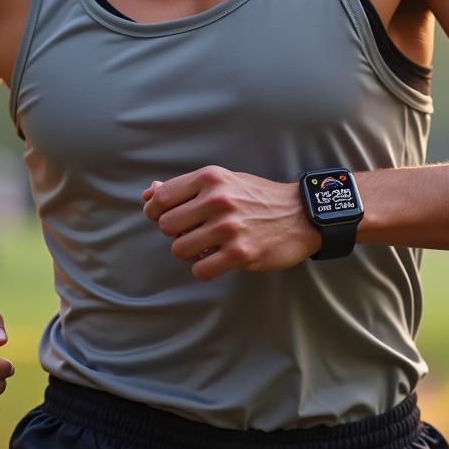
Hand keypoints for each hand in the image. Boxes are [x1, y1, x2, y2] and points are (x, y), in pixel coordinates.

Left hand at [141, 165, 320, 279]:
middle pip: (166, 226)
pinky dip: (204, 268)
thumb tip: (148, 193)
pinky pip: (200, 270)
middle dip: (175, 233)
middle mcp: (217, 200)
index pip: (162, 198)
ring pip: (179, 249)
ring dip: (189, 252)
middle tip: (193, 232)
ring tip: (207, 246)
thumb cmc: (256, 197)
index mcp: (210, 178)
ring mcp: (229, 227)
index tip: (163, 218)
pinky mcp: (240, 253)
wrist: (300, 214)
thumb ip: (185, 187)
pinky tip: (218, 259)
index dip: (155, 211)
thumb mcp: (222, 181)